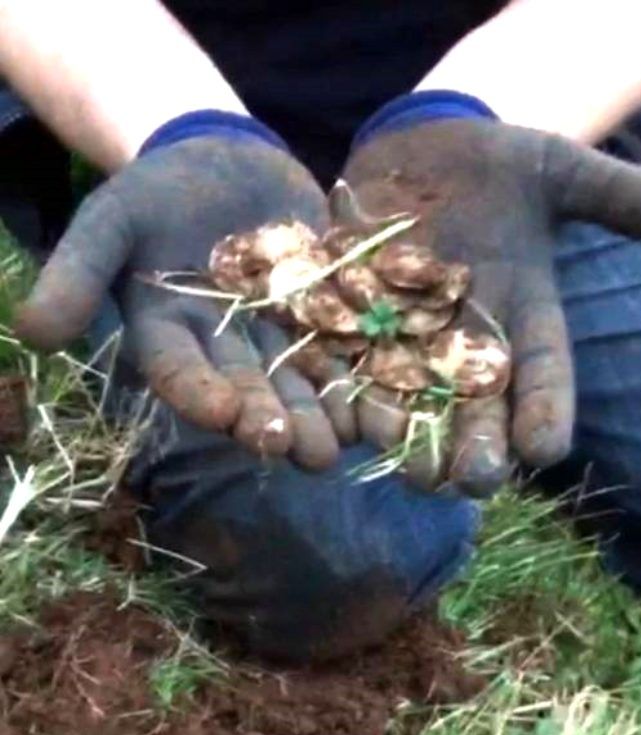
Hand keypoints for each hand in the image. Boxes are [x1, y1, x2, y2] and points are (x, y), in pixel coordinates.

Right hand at [15, 136, 353, 468]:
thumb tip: (31, 334)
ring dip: (325, 413)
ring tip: (348, 441)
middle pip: (251, 389)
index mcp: (172, 337)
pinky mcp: (324, 309)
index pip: (181, 374)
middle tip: (302, 453)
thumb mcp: (107, 220)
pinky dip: (364, 368)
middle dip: (276, 421)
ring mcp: (279, 332)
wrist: (217, 159)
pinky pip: (345, 343)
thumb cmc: (153, 191)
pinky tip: (388, 395)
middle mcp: (226, 349)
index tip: (222, 414)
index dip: (199, 394)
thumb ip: (74, 273)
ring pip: (301, 379)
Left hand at [342, 118, 640, 494]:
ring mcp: (405, 333)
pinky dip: (343, 392)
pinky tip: (343, 424)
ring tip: (412, 470)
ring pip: (408, 398)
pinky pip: (344, 362)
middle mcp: (464, 339)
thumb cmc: (495, 162)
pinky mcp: (350, 317)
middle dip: (475, 445)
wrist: (417, 146)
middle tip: (475, 481)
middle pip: (474, 405)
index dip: (545, 410)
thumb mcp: (556, 170)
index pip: (541, 373)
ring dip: (408, 435)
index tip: (546, 448)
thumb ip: (613, 196)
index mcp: (520, 315)